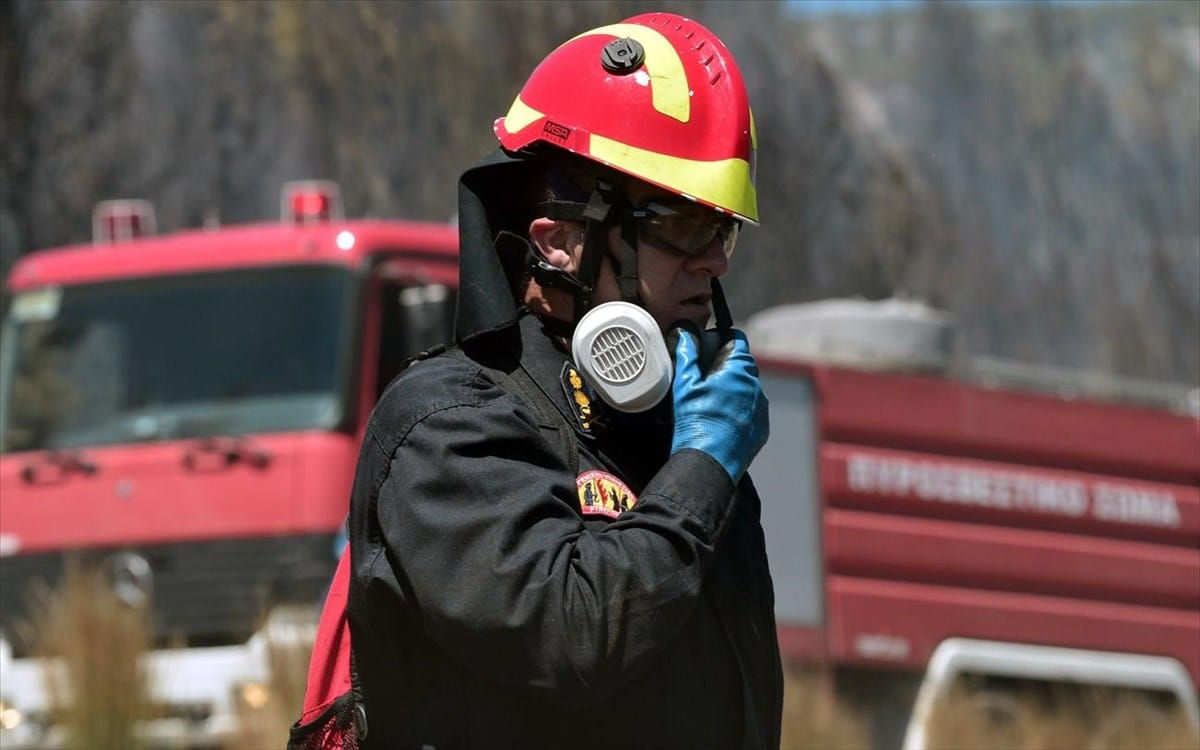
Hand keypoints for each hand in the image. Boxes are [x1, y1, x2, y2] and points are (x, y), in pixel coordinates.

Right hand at [669, 326, 768, 482]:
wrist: (709, 463)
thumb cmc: (695, 423)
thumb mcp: (684, 385)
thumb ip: (686, 355)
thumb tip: (685, 334)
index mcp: (738, 370)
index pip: (737, 340)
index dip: (723, 339)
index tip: (712, 346)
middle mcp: (755, 386)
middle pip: (743, 365)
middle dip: (727, 367)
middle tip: (706, 378)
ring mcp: (761, 408)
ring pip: (748, 389)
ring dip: (735, 390)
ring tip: (712, 405)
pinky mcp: (762, 427)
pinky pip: (753, 411)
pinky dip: (740, 411)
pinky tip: (721, 421)